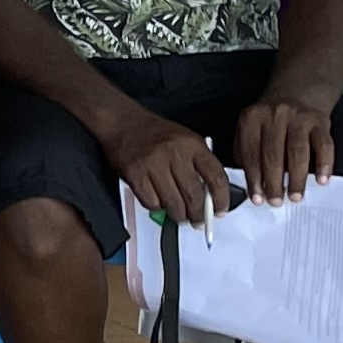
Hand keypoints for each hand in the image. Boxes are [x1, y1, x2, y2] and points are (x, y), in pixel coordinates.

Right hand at [103, 109, 235, 225]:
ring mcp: (153, 164)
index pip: (215, 177)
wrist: (121, 122)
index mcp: (191, 144)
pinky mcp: (135, 174)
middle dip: (198, 215)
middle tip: (198, 220)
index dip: (221, 200)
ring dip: (179, 216)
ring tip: (180, 215)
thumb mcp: (184, 139)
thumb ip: (198, 164)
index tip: (219, 210)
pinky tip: (159, 203)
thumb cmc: (154, 133)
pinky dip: (157, 208)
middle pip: (194, 195)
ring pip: (173, 203)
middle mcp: (174, 153)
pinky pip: (152, 202)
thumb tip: (210, 195)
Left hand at [233, 92, 337, 205]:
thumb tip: (248, 183)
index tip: (257, 197)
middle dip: (274, 182)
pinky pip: (324, 145)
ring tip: (295, 196)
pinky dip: (324, 164)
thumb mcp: (251, 126)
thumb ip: (246, 150)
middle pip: (273, 154)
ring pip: (297, 151)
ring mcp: (299, 118)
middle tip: (276, 201)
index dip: (253, 178)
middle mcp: (275, 116)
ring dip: (297, 178)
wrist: (298, 91)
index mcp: (252, 118)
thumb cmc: (272, 118)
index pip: (250, 153)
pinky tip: (321, 180)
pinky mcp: (320, 122)